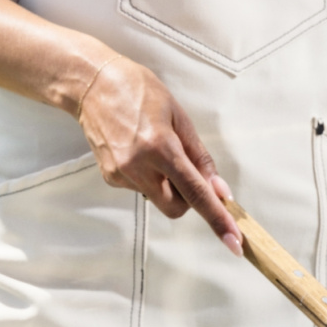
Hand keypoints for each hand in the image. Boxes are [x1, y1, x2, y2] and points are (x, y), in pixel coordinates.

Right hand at [76, 55, 242, 255]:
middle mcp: (139, 166)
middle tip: (186, 171)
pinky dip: (148, 176)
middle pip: (176, 209)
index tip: (233, 241)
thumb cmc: (138, 91)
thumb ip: (199, 156)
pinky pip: (140, 188)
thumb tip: (217, 188)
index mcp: (161, 147)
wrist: (92, 85)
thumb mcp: (178, 116)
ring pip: (158, 198)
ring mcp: (121, 175)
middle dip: (188, 200)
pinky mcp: (110, 178)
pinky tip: (137, 151)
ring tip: (154, 148)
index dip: (217, 218)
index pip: (195, 193)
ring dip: (166, 184)